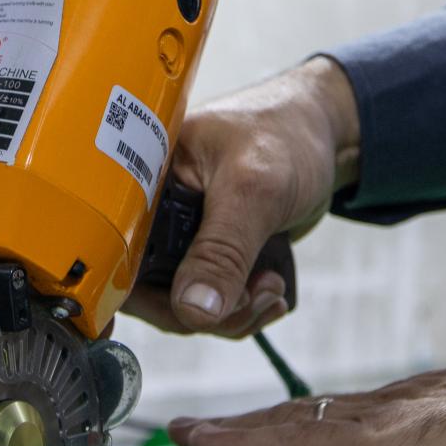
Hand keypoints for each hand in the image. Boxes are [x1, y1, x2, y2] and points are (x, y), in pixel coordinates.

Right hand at [127, 56, 361, 339]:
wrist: (328, 137)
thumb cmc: (286, 133)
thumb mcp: (253, 188)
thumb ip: (222, 251)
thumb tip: (194, 310)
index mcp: (143, 180)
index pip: (117, 251)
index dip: (142, 292)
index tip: (188, 310)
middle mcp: (155, 213)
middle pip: (148, 291)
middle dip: (203, 309)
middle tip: (250, 297)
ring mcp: (182, 237)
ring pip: (183, 303)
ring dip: (231, 313)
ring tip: (269, 288)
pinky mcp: (210, 254)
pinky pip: (210, 301)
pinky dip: (241, 309)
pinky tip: (270, 290)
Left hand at [167, 363, 445, 445]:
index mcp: (425, 409)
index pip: (350, 415)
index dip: (306, 422)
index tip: (272, 425)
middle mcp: (391, 406)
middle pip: (305, 414)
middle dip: (255, 424)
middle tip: (203, 428)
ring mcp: (376, 422)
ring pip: (285, 424)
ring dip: (232, 431)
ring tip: (186, 435)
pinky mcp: (364, 444)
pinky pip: (285, 444)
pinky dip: (237, 444)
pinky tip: (199, 442)